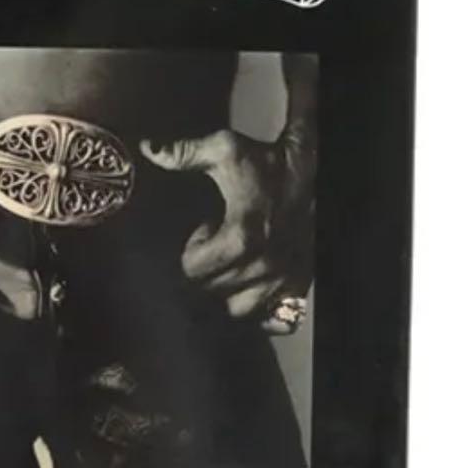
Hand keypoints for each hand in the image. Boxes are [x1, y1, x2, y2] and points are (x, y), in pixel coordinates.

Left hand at [140, 129, 313, 328]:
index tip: (201, 235)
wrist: (319, 169)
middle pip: (211, 293)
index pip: (193, 271)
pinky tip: (252, 287)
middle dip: (205, 273)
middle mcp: (264, 266)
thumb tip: (148, 149)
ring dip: (228, 295)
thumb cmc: (269, 163)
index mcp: (241, 238)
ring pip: (239, 311)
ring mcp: (283, 280)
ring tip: (231, 269)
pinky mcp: (300, 286)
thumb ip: (184, 153)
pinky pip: (273, 318)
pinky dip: (260, 309)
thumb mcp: (225, 151)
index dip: (190, 253)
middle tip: (215, 248)